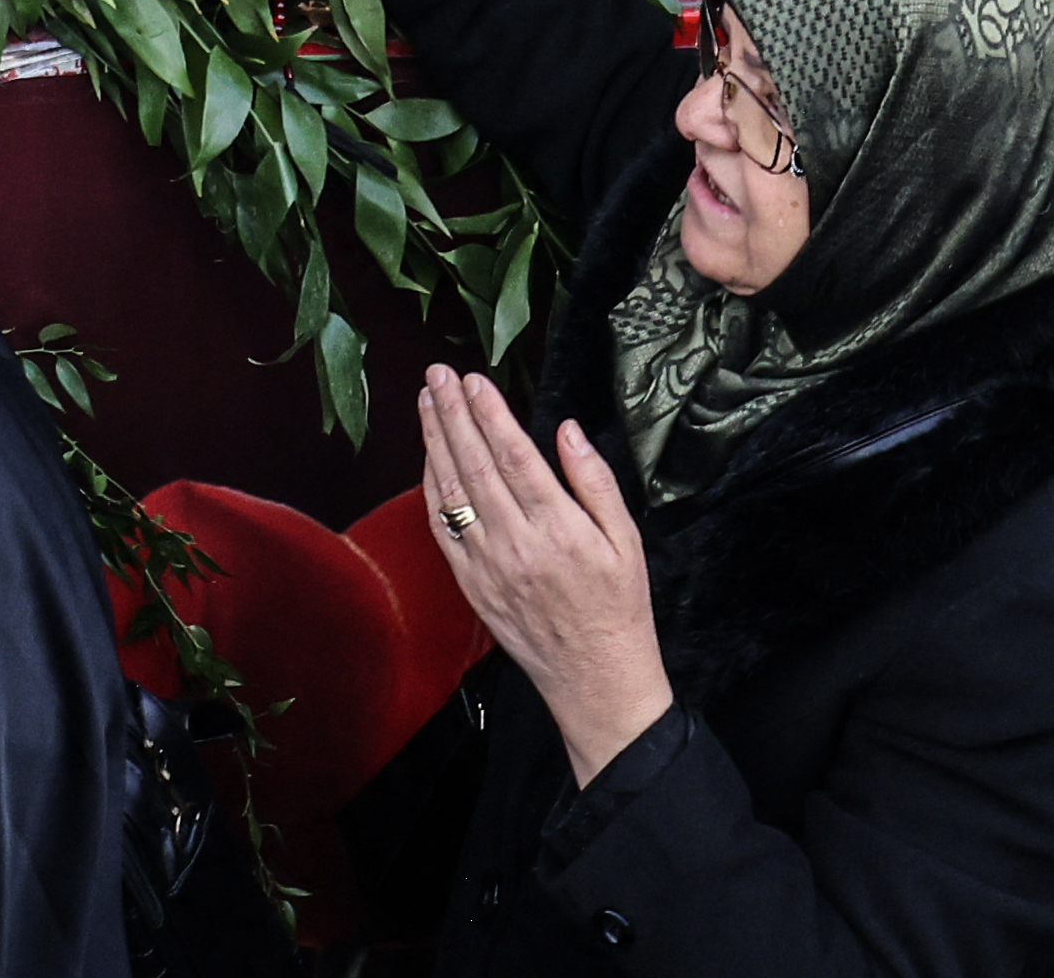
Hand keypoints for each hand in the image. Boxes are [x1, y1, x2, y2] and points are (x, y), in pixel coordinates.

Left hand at [418, 371, 668, 780]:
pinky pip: (442, 529)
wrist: (596, 678)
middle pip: (474, 465)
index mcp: (558, 529)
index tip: (473, 380)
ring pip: (451, 492)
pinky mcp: (471, 586)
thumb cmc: (618, 606)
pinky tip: (429, 458)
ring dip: (435, 442)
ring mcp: (487, 567)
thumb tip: (568, 431)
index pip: (513, 456)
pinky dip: (430, 489)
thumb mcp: (626, 541)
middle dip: (453, 414)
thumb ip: (594, 482)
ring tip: (427, 401)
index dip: (489, 414)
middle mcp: (516, 545)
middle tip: (438, 374)